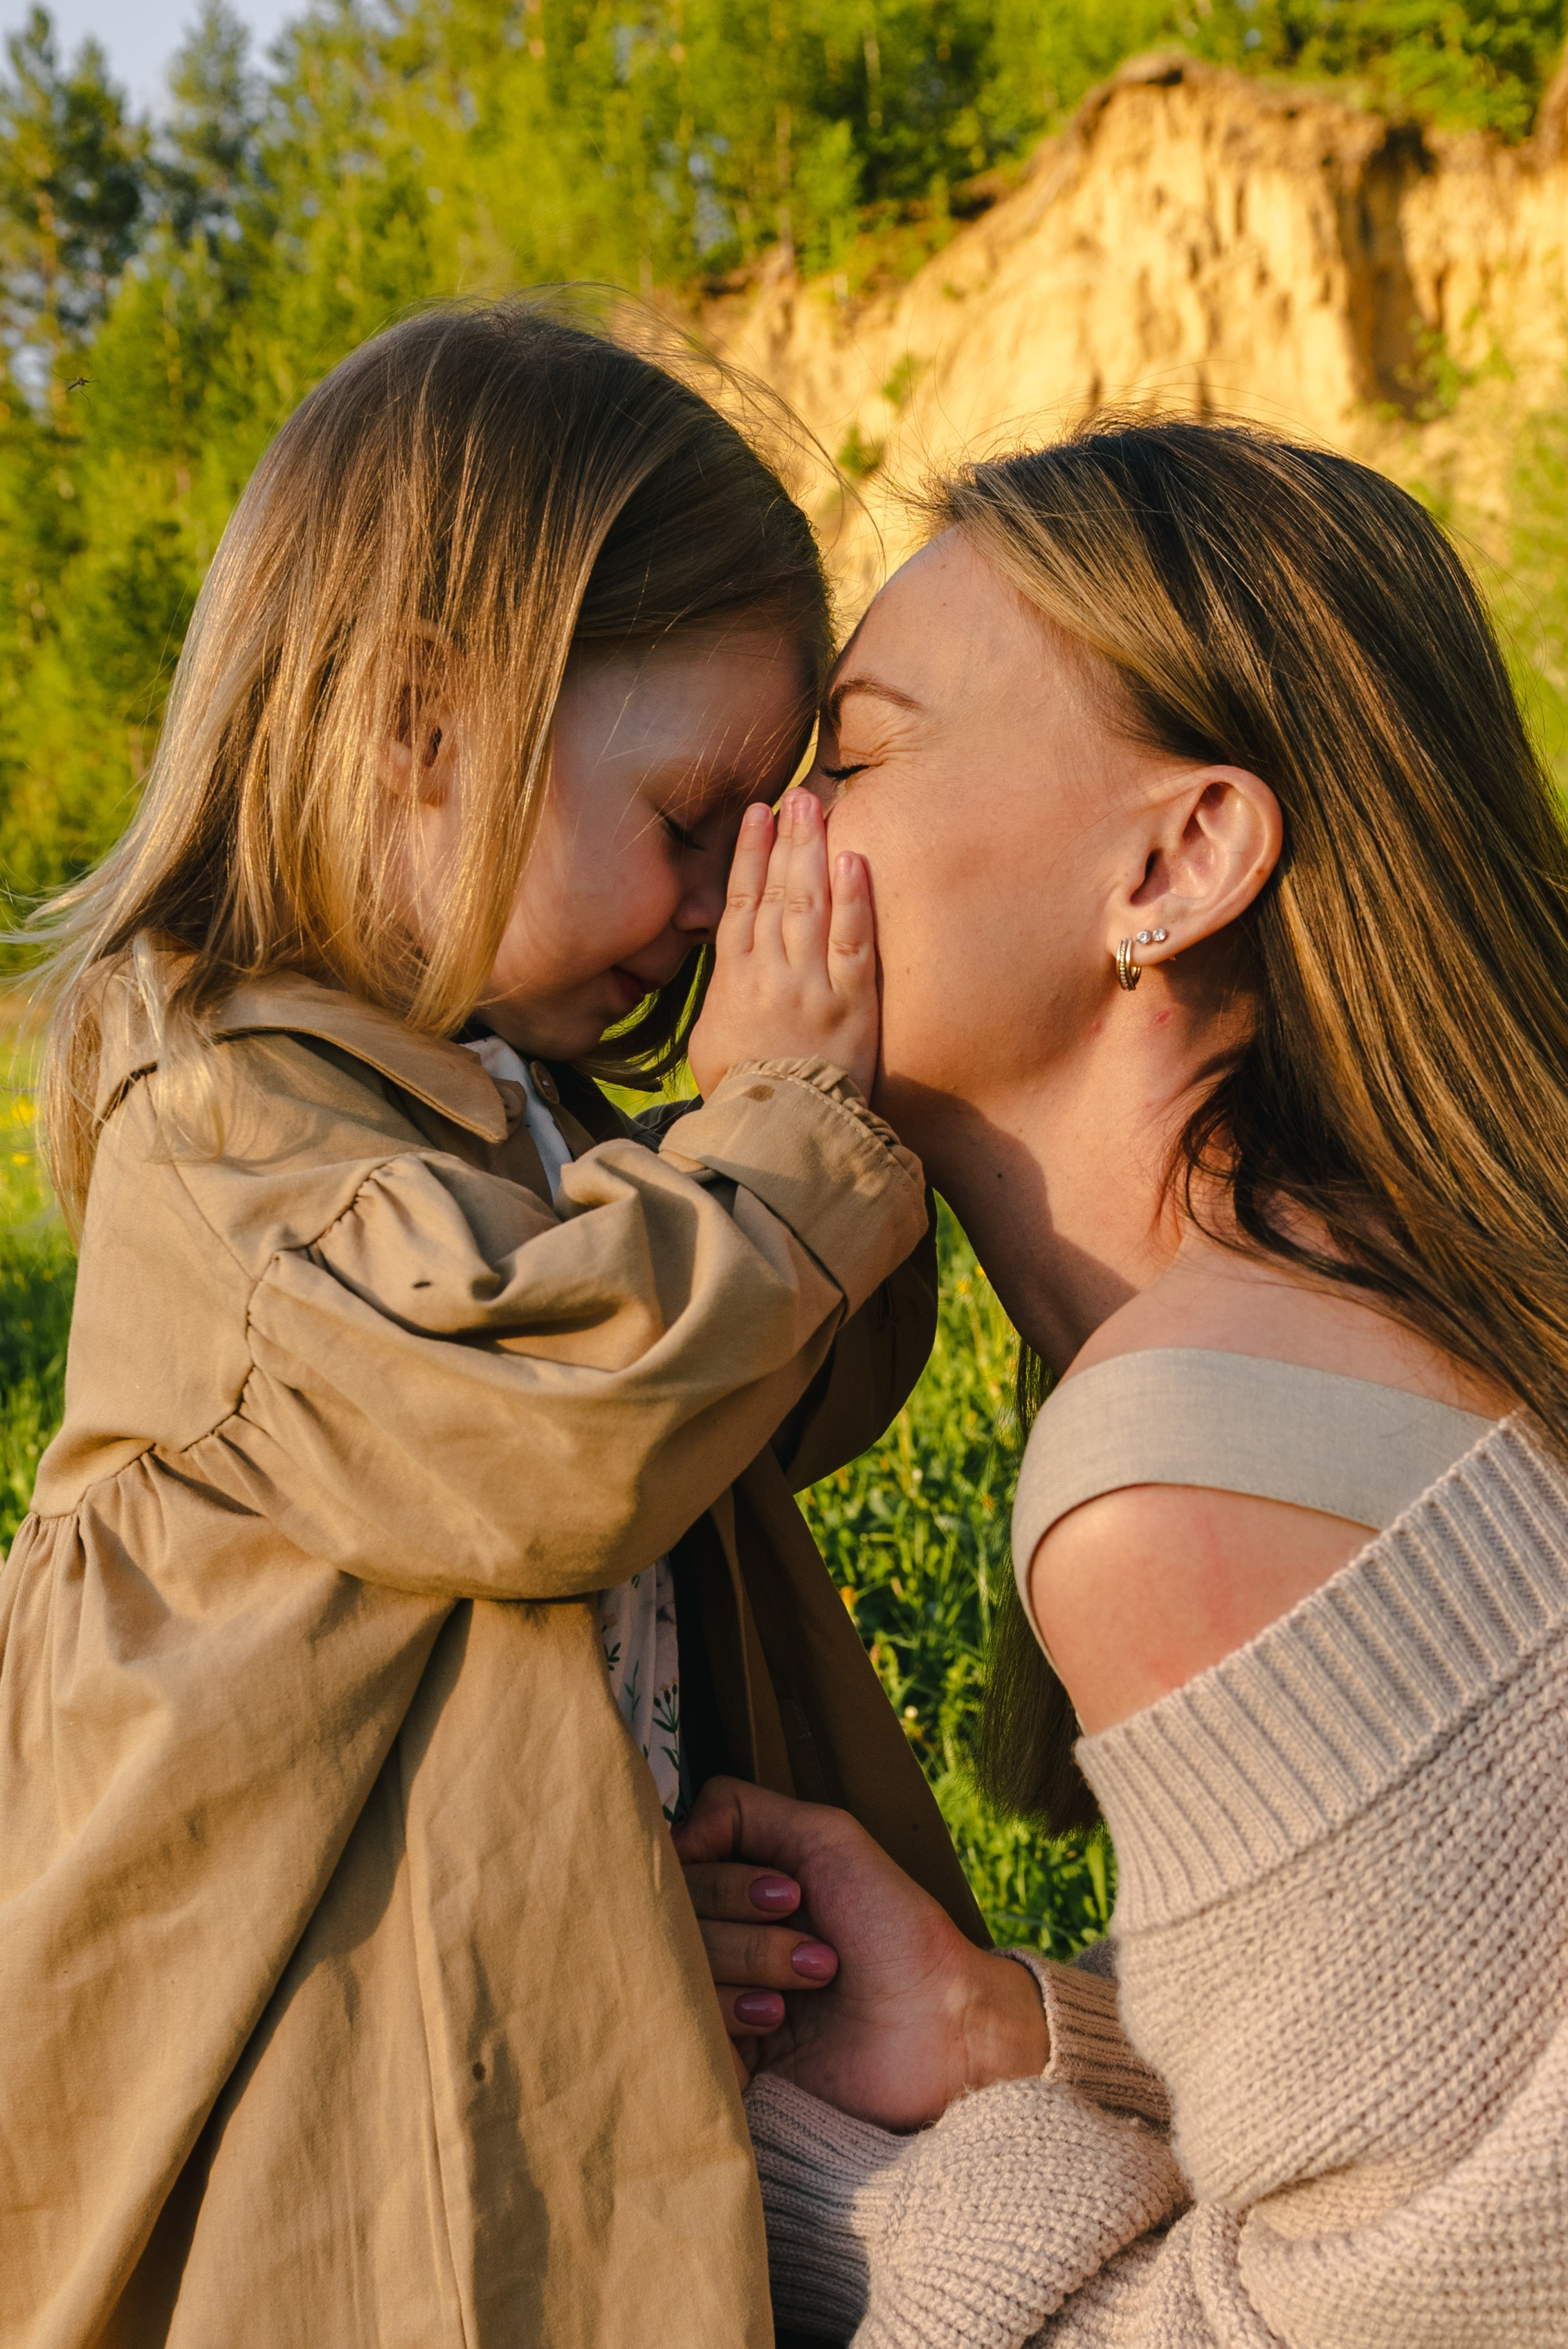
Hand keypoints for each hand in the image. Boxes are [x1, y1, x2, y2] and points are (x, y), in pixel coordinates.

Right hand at [673, 1777, 1047, 2128]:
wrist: (940, 2027)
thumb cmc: (893, 1927)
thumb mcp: (826, 1837)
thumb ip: (738, 1811)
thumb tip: (670, 1836)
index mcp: (738, 1889)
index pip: (674, 1876)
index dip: (724, 1884)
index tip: (790, 1895)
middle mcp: (722, 1940)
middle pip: (673, 1925)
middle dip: (751, 1934)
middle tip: (819, 1951)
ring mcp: (721, 2002)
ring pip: (678, 1975)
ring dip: (754, 1971)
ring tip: (813, 1984)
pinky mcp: (725, 2061)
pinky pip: (681, 2032)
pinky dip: (731, 2018)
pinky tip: (777, 2025)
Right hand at [688, 789, 878, 1100]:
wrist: (777, 1137)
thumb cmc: (740, 1096)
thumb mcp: (710, 1043)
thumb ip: (722, 996)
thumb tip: (730, 964)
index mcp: (733, 981)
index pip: (740, 902)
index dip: (747, 854)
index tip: (755, 814)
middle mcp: (769, 974)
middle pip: (775, 891)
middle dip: (784, 839)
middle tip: (794, 795)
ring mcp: (811, 986)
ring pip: (809, 905)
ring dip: (812, 852)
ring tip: (817, 808)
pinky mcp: (851, 1005)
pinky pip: (852, 942)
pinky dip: (853, 900)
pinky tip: (855, 860)